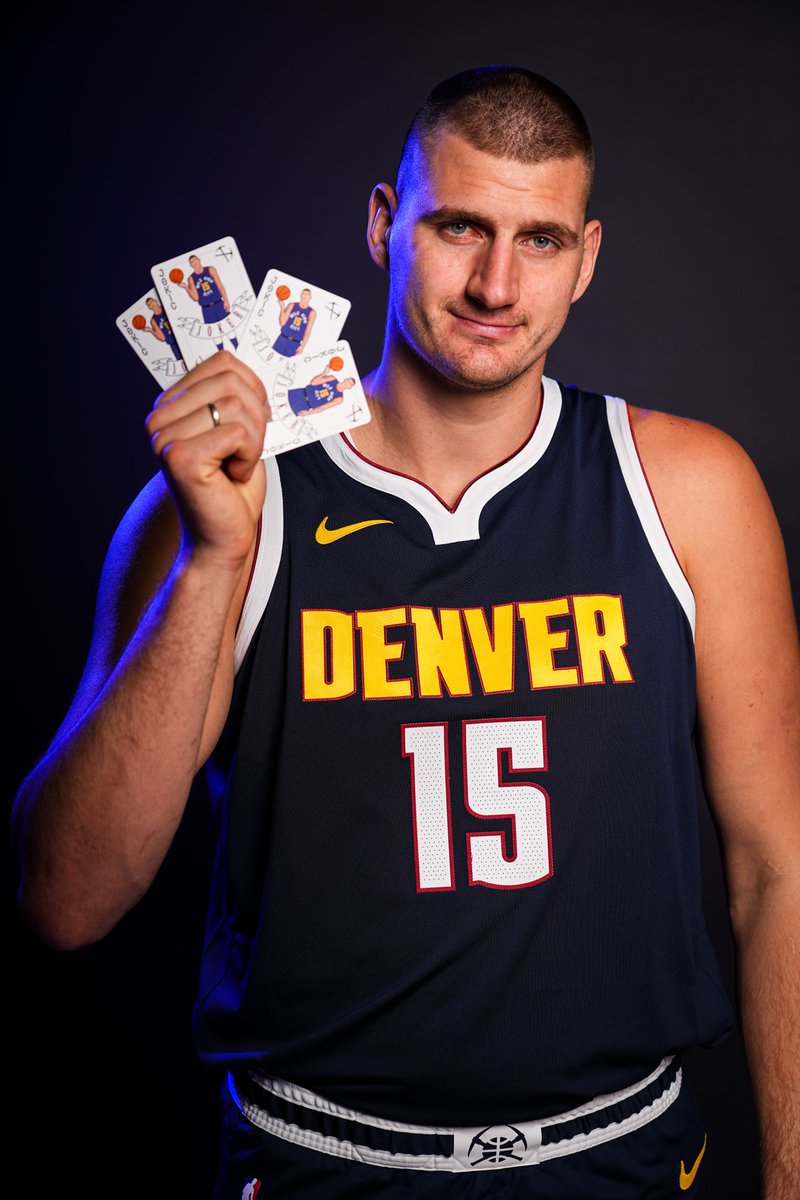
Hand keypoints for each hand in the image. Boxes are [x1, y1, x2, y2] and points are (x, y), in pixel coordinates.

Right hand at [145, 351, 269, 570]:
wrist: (223, 536)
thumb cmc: (231, 487)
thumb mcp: (237, 429)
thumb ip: (235, 395)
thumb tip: (251, 364)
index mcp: (170, 404)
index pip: (223, 362)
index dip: (253, 390)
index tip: (251, 423)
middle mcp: (159, 417)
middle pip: (231, 380)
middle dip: (255, 417)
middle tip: (246, 450)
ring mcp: (164, 436)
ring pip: (236, 406)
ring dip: (254, 440)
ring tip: (237, 465)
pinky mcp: (180, 456)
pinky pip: (238, 432)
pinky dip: (250, 456)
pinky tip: (234, 476)